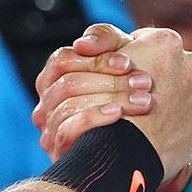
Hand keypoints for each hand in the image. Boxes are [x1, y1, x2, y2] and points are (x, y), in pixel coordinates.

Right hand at [31, 24, 152, 158]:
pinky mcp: (60, 152)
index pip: (62, 61)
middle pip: (67, 84)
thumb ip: (104, 39)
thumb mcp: (120, 55)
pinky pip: (67, 131)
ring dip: (109, 99)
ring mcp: (50, 130)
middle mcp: (46, 104)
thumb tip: (81, 43)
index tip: (128, 63)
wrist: (144, 140)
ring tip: (142, 100)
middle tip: (145, 82)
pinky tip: (118, 115)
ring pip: (68, 106)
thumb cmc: (128, 89)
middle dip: (109, 81)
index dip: (95, 60)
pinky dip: (93, 118)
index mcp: (54, 79)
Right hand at [106, 29, 191, 186]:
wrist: (127, 156)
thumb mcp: (99, 64)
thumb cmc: (108, 105)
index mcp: (165, 40)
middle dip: (154, 75)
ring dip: (167, 98)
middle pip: (168, 64)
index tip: (121, 74)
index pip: (146, 40)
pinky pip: (191, 114)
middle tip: (134, 94)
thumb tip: (108, 41)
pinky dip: (177, 120)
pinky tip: (159, 130)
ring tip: (145, 115)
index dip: (130, 58)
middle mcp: (191, 60)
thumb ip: (108, 43)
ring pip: (182, 89)